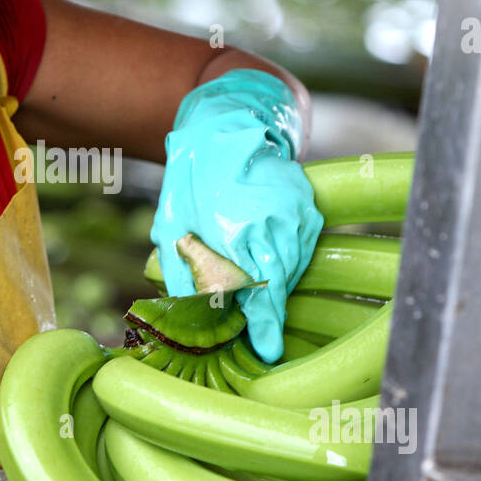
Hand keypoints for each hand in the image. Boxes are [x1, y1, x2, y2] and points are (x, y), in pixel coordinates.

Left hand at [150, 68, 323, 361]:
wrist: (225, 129)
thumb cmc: (191, 181)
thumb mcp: (172, 229)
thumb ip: (183, 276)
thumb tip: (193, 318)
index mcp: (236, 232)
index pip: (261, 293)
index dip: (267, 327)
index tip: (271, 352)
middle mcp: (273, 224)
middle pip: (279, 285)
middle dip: (266, 306)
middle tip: (252, 320)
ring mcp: (296, 214)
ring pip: (293, 267)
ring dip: (274, 280)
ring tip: (248, 269)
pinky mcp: (308, 207)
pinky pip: (302, 248)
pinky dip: (285, 257)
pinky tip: (263, 248)